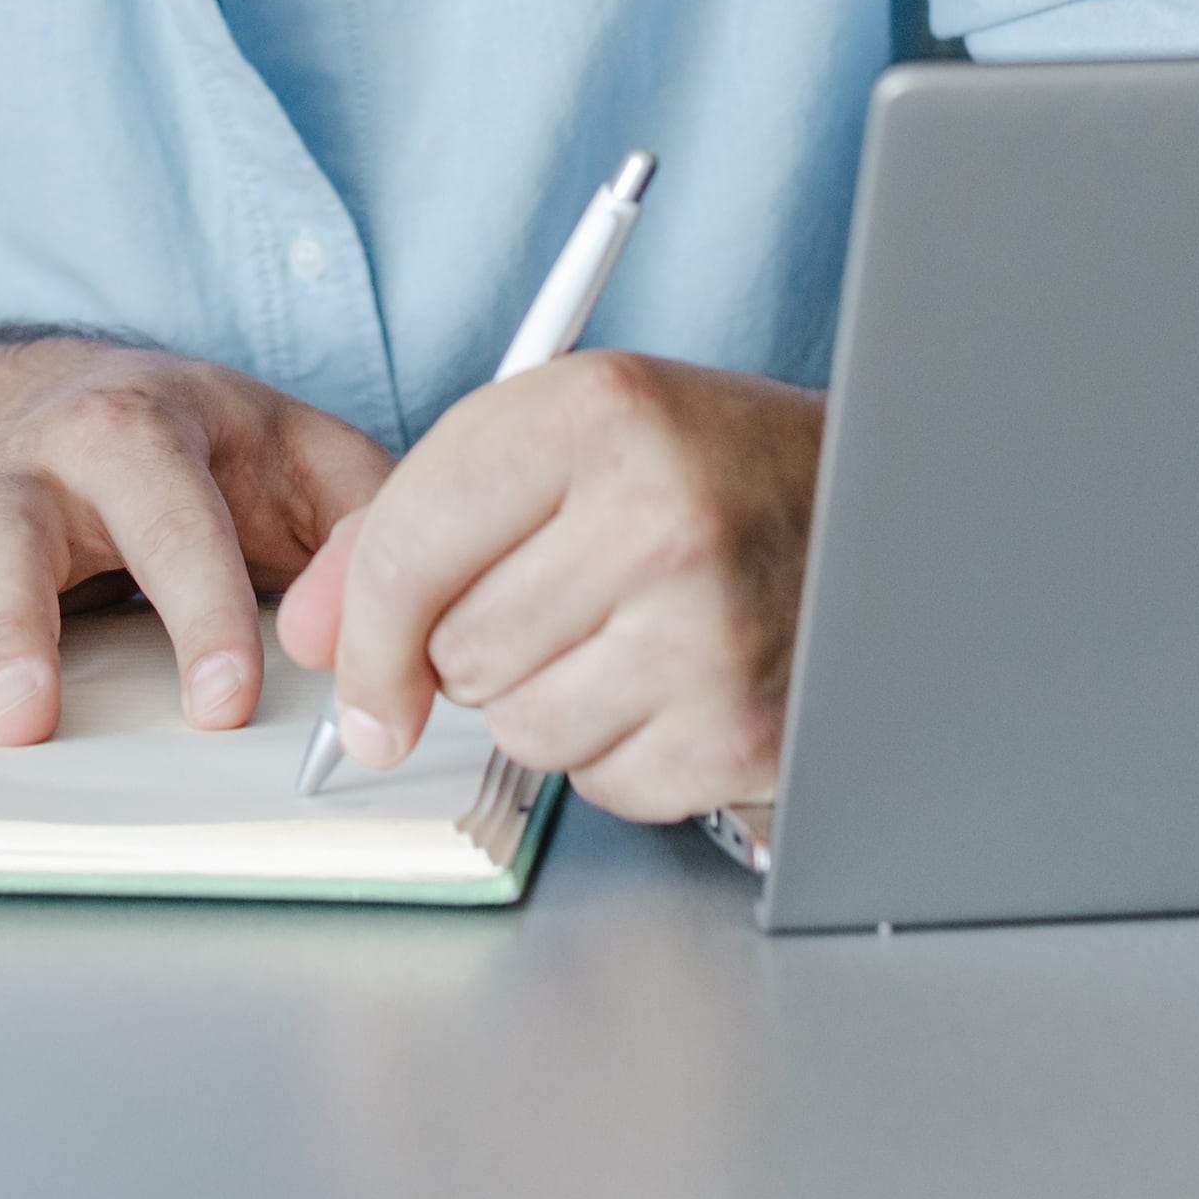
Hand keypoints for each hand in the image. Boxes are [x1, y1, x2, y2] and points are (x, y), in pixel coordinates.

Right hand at [0, 338, 389, 746]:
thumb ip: (365, 529)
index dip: (201, 605)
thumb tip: (376, 624)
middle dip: (15, 624)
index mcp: (144, 425)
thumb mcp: (315, 463)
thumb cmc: (224, 453)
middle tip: (27, 723)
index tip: (226, 701)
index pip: (172, 513)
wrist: (109, 395)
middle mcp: (35, 453)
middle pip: (10, 524)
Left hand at [276, 352, 822, 820]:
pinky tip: (673, 680)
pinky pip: (602, 783)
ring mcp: (710, 632)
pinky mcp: (744, 729)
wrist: (884, 508)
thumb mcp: (563, 435)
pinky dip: (619, 750)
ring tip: (624, 631)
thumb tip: (313, 633)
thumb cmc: (708, 467)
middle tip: (557, 598)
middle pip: (456, 649)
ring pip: (520, 726)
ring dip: (547, 699)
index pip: (407, 547)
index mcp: (600, 415)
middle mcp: (660, 517)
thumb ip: (417, 516)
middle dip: (474, 645)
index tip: (355, 670)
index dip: (357, 625)